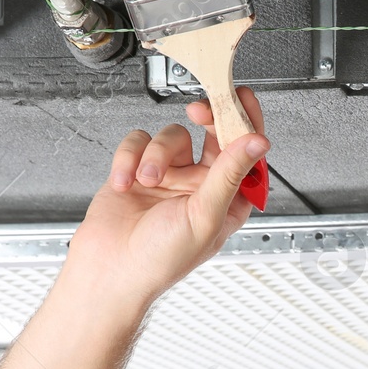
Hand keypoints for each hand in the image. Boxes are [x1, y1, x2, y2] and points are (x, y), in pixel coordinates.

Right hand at [64, 87, 269, 304]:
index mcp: (228, 200)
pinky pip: (137, 142)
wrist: (110, 271)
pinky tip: (126, 183)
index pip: (246, 152)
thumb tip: (257, 143)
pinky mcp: (137, 170)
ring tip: (148, 182)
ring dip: (156, 155)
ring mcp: (170, 176)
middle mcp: (201, 186)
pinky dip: (129, 159)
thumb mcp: (205, 214)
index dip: (246, 122)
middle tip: (198, 111)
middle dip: (205, 120)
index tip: (242, 97)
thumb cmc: (161, 258)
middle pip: (212, 134)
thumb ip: (230, 174)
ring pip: (172, 136)